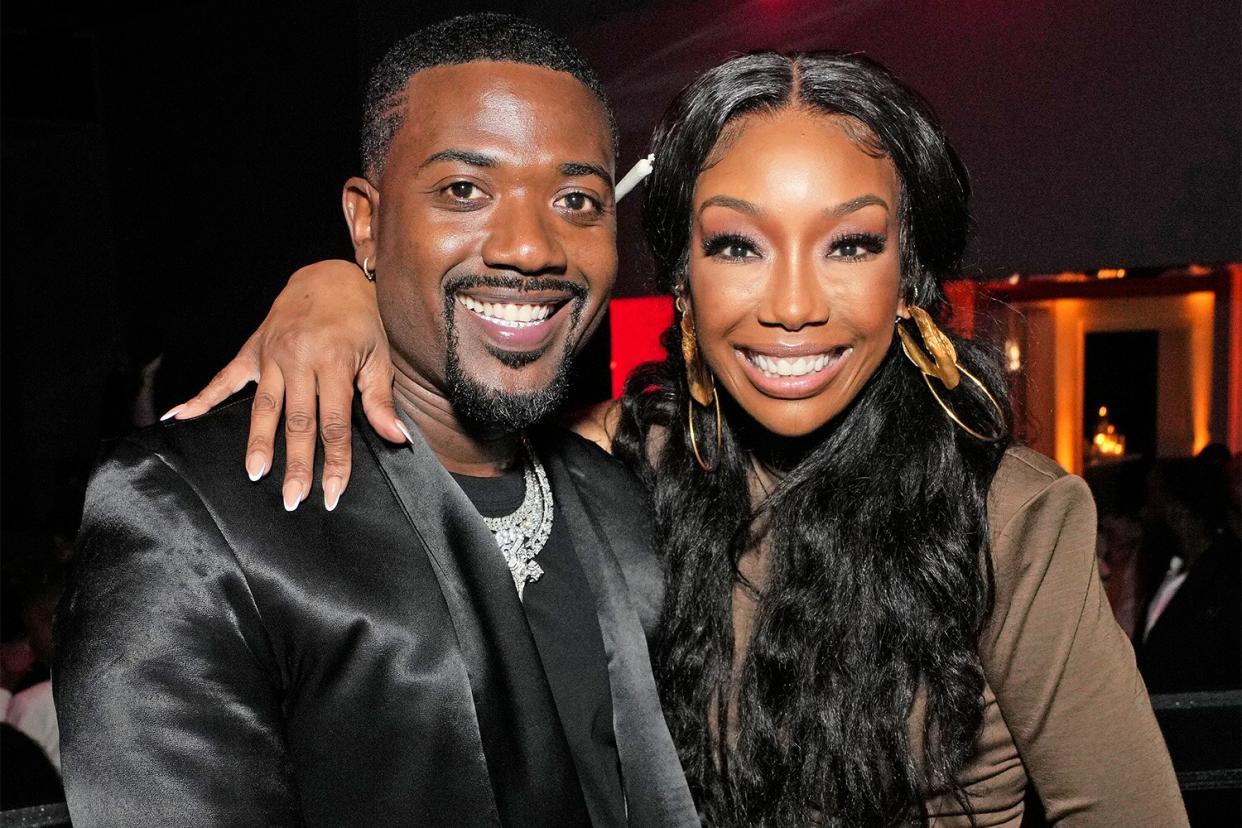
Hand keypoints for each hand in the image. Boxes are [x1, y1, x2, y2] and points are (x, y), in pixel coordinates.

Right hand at [165, 259, 405, 510]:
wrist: (329, 276)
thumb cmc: (361, 319)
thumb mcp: (379, 354)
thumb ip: (381, 399)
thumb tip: (396, 438)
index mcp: (334, 362)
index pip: (335, 424)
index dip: (335, 461)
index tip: (333, 493)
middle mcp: (299, 359)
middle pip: (297, 421)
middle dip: (296, 463)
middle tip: (292, 499)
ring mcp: (272, 354)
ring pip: (264, 407)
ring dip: (258, 442)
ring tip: (255, 474)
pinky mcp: (253, 349)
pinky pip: (225, 377)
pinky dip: (201, 398)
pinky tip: (179, 418)